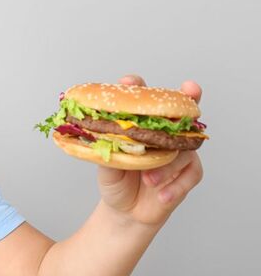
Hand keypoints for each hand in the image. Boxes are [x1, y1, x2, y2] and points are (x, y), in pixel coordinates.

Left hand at [96, 74, 203, 226]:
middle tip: (190, 88)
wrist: (126, 212)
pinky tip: (161, 195)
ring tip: (148, 180)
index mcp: (142, 126)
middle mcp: (164, 133)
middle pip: (181, 110)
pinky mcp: (190, 171)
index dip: (137, 87)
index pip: (142, 99)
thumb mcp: (106, 167)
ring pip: (183, 149)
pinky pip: (190, 173)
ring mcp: (179, 151)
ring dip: (166, 166)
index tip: (130, 81)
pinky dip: (174, 186)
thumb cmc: (115, 181)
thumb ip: (109, 152)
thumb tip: (104, 139)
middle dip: (188, 97)